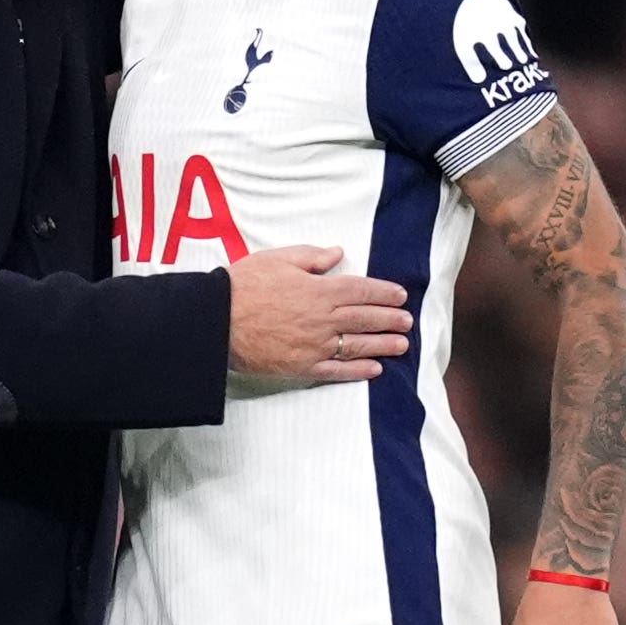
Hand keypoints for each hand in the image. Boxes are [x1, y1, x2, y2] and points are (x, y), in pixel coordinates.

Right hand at [226, 245, 409, 381]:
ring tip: (401, 345)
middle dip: (390, 319)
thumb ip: (311, 257)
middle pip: (365, 318)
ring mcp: (315, 345)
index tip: (399, 295)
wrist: (218, 320)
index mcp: (320, 289)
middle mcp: (324, 319)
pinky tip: (374, 369)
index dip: (383, 292)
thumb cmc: (244, 285)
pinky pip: (337, 370)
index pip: (361, 289)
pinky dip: (358, 371)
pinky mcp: (303, 366)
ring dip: (383, 345)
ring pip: (358, 346)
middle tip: (407, 321)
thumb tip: (337, 253)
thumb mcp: (277, 259)